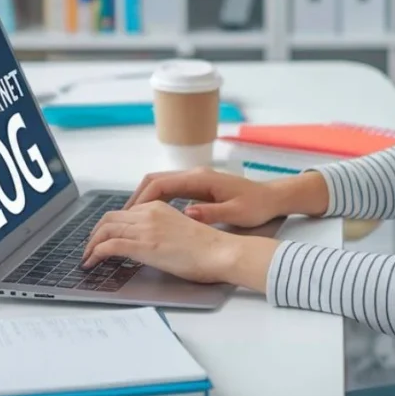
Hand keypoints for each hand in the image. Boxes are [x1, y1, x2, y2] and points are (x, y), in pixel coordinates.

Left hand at [80, 201, 278, 289]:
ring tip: (87, 258)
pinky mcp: (144, 245)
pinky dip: (95, 253)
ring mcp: (145, 228)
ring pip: (105, 229)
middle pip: (109, 218)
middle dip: (94, 233)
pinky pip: (109, 246)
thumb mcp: (180, 229)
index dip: (108, 225)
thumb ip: (161, 230)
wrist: (220, 252)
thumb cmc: (208, 247)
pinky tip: (92, 263)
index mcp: (158, 207)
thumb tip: (148, 242)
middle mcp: (149, 213)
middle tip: (89, 249)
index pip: (124, 212)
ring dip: (91, 244)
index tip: (102, 238)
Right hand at [124, 167, 287, 227]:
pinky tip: (151, 217)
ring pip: (160, 184)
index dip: (141, 199)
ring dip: (144, 199)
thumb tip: (187, 213)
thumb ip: (211, 213)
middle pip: (155, 180)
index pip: (161, 184)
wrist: (272, 197)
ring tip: (131, 220)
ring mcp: (196, 179)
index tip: (129, 216)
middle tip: (122, 219)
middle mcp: (195, 175)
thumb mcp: (236, 213)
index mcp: (201, 179)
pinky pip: (170, 190)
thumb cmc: (257, 205)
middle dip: (136, 198)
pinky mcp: (198, 186)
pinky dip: (156, 200)